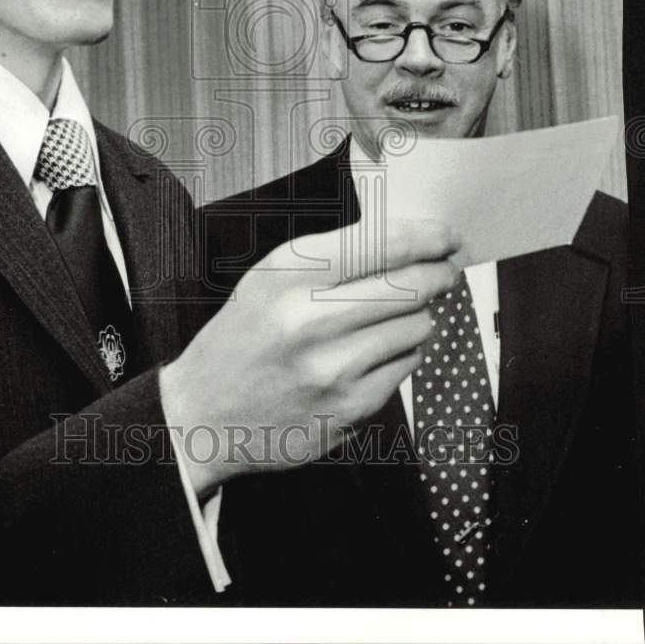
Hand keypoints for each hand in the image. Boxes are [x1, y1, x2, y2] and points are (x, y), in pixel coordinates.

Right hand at [160, 218, 458, 496]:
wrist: (203, 414)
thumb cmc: (242, 338)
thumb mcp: (268, 280)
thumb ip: (331, 258)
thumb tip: (410, 244)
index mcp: (287, 275)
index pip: (382, 243)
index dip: (427, 237)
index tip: (447, 236)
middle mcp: (309, 319)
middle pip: (412, 284)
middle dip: (439, 273)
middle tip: (445, 270)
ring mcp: (332, 368)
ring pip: (417, 326)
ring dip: (417, 316)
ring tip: (392, 317)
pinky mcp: (349, 409)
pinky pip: (406, 366)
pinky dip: (401, 354)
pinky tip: (372, 353)